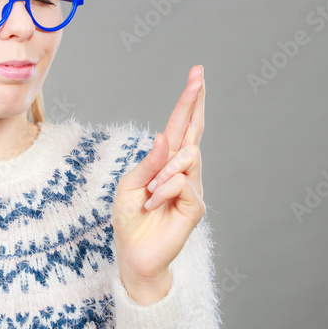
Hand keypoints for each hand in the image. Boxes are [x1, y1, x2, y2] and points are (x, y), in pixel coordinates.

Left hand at [112, 65, 205, 303]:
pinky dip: (163, 192)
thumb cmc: (130, 218)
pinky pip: (182, 184)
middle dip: (194, 102)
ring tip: (150, 194)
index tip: (197, 75)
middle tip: (198, 76)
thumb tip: (164, 137)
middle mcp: (182, 170)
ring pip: (187, 158)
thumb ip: (148, 162)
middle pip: (194, 130)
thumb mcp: (130, 185)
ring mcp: (192, 186)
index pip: (179, 126)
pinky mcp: (196, 205)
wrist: (134, 253)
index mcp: (164, 161)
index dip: (189, 101)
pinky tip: (154, 205)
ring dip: (163, 172)